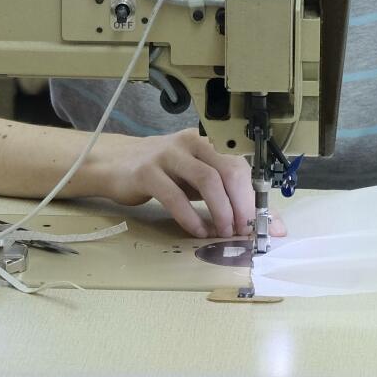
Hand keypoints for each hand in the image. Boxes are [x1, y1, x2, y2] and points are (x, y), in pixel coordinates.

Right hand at [92, 131, 262, 238]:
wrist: (114, 163)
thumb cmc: (161, 172)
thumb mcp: (194, 179)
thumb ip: (222, 195)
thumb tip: (259, 221)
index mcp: (206, 144)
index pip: (240, 166)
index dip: (254, 198)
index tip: (263, 225)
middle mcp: (191, 144)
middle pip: (229, 170)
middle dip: (241, 205)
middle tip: (243, 231)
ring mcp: (168, 155)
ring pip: (207, 179)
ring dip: (221, 210)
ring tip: (223, 232)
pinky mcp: (147, 172)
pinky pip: (175, 196)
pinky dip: (191, 217)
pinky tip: (197, 231)